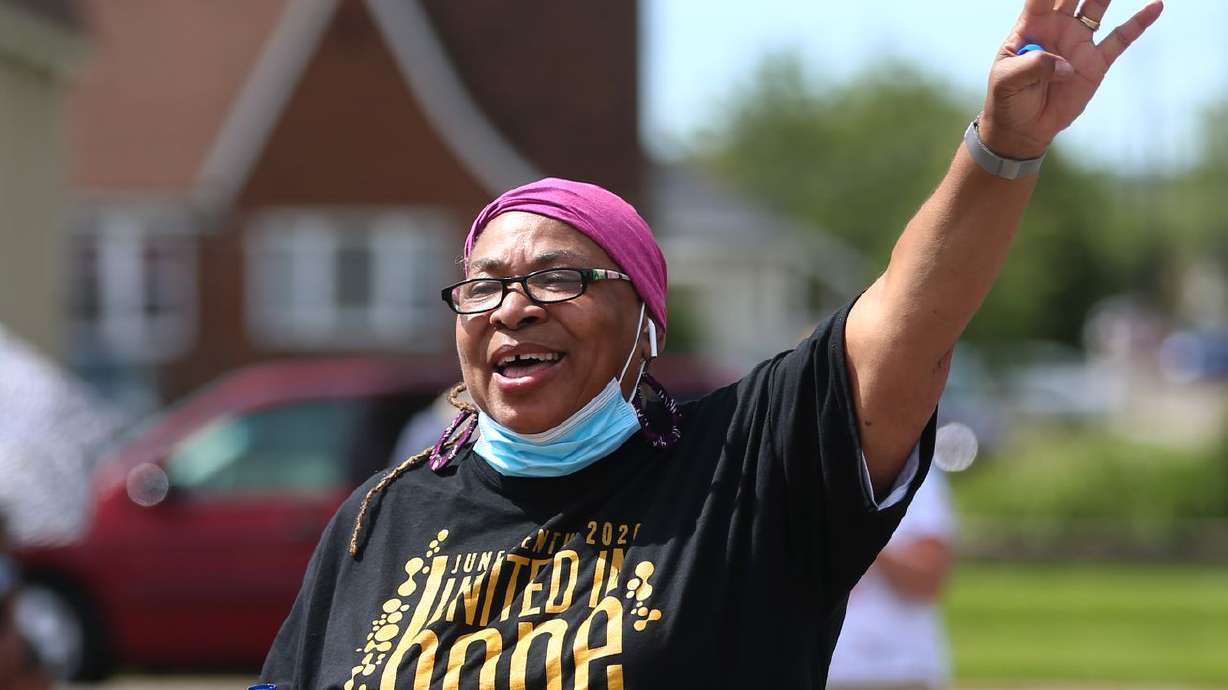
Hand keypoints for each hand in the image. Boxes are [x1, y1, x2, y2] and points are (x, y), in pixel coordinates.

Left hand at [979, 0, 1163, 158]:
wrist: (1023, 128)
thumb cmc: (1007, 99)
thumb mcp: (1008, 80)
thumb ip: (1034, 66)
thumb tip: (1066, 64)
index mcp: (1031, 25)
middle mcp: (1057, 27)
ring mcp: (1078, 42)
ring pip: (1097, 6)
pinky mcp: (1095, 62)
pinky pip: (1121, 38)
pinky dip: (1138, 22)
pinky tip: (1155, 5)